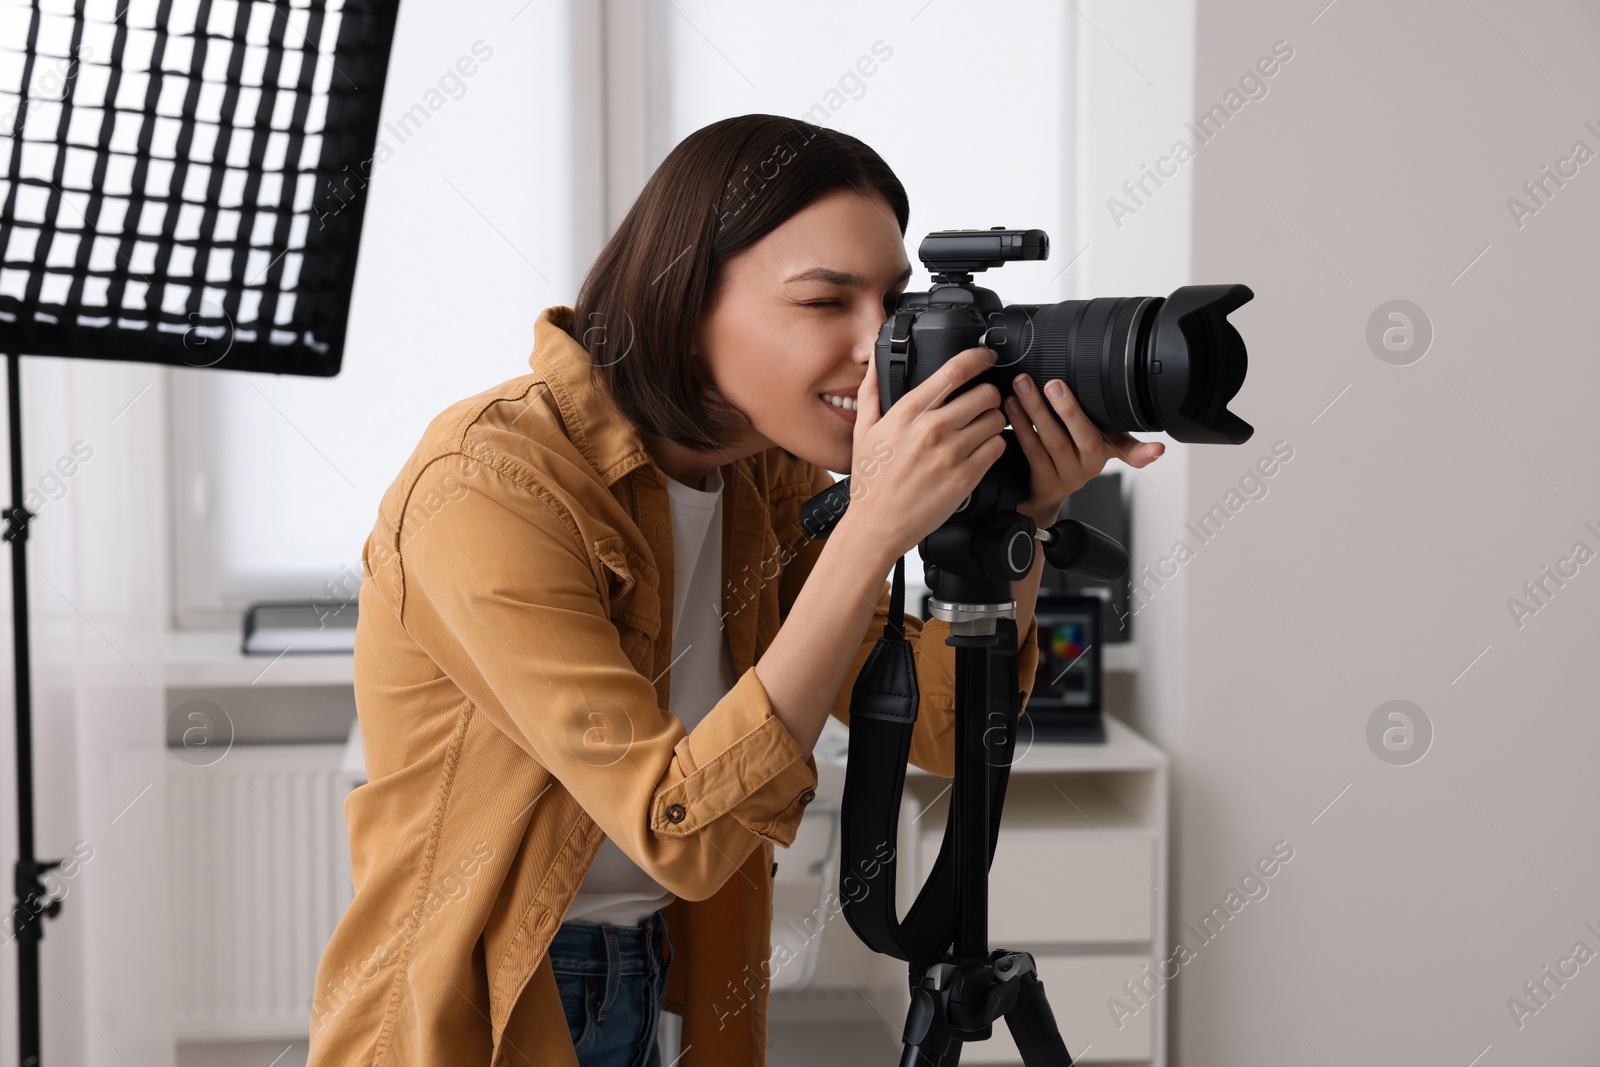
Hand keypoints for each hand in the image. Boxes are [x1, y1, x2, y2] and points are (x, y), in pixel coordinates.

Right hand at [842, 347, 1006, 561]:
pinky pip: (996, 448)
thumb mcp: (864, 430)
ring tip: (981, 428)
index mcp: (908, 413)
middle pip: (985, 393)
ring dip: (993, 421)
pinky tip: (980, 450)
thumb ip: (872, 390)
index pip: (954, 371)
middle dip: (988, 395)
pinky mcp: (965, 478)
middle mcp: (932, 430)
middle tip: (983, 403)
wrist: (876, 525)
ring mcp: (951, 454)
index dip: (978, 358)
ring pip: (995, 420)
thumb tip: (876, 360)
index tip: (986, 358)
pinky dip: (993, 446)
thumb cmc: (871, 480)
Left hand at [1005, 374, 1165, 528]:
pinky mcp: (1045, 483)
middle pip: (1085, 437)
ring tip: (1022, 388)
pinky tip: (1011, 409)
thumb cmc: (1066, 453)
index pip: (1129, 450)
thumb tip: (1113, 393)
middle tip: (1052, 384)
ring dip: (1036, 412)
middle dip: (1069, 409)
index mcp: (1105, 451)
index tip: (1157, 449)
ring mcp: (1068, 477)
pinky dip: (1021, 427)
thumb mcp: (1089, 438)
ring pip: (1054, 442)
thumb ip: (1102, 418)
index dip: (1144, 451)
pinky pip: (1033, 453)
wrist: (1041, 493)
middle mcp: (1090, 467)